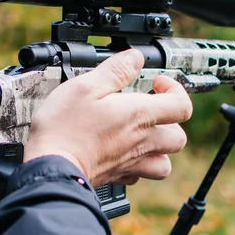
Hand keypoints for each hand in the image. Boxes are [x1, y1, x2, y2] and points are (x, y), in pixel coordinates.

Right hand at [24, 48, 191, 186]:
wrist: (52, 168)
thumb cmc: (65, 128)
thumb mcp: (85, 86)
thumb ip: (114, 70)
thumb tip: (134, 59)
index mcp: (139, 115)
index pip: (181, 105)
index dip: (175, 89)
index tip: (157, 84)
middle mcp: (142, 141)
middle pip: (178, 136)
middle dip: (171, 121)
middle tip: (153, 109)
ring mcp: (131, 162)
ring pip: (165, 162)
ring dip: (161, 148)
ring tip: (145, 135)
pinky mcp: (118, 176)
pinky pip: (140, 174)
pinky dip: (138, 165)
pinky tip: (125, 153)